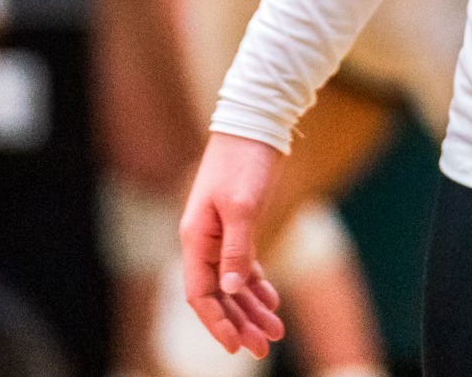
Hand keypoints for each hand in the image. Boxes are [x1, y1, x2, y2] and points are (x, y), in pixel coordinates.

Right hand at [180, 133, 286, 356]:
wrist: (256, 123)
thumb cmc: (245, 160)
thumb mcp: (243, 206)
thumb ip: (236, 249)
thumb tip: (229, 290)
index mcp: (195, 238)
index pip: (200, 294)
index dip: (217, 323)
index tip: (237, 347)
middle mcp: (204, 240)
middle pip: (218, 295)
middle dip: (239, 323)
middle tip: (264, 347)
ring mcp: (221, 234)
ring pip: (232, 282)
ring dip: (251, 307)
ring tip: (276, 331)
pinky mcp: (239, 225)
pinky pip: (244, 265)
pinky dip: (257, 284)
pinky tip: (272, 300)